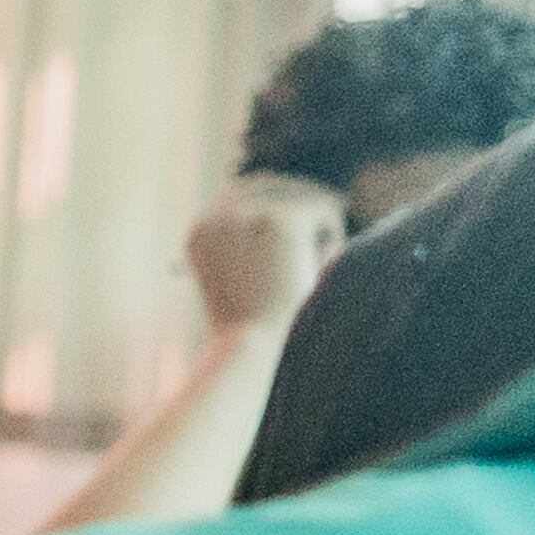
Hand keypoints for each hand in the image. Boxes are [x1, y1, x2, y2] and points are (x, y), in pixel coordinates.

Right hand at [186, 173, 348, 332]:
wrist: (254, 350)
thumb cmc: (253, 329)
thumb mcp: (239, 281)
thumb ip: (250, 246)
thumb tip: (296, 204)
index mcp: (200, 231)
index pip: (244, 194)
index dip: (277, 210)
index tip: (297, 240)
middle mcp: (218, 214)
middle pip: (273, 184)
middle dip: (300, 211)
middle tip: (315, 250)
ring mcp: (248, 213)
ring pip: (301, 193)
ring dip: (317, 224)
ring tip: (315, 266)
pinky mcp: (281, 218)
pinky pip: (325, 204)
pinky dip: (334, 234)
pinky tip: (324, 266)